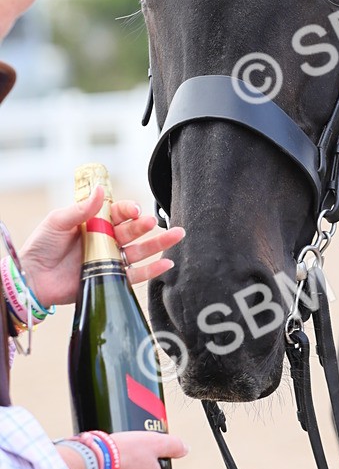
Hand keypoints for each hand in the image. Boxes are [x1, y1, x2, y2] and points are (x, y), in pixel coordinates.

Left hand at [19, 185, 184, 307]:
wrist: (32, 277)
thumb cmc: (41, 246)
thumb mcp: (58, 221)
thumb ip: (81, 208)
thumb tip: (101, 190)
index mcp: (95, 222)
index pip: (119, 213)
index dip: (129, 210)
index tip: (135, 211)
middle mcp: (106, 239)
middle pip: (133, 231)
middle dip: (147, 225)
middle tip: (154, 223)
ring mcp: (109, 259)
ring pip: (140, 250)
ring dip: (159, 244)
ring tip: (176, 236)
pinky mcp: (109, 278)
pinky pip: (135, 275)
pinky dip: (153, 270)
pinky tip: (167, 263)